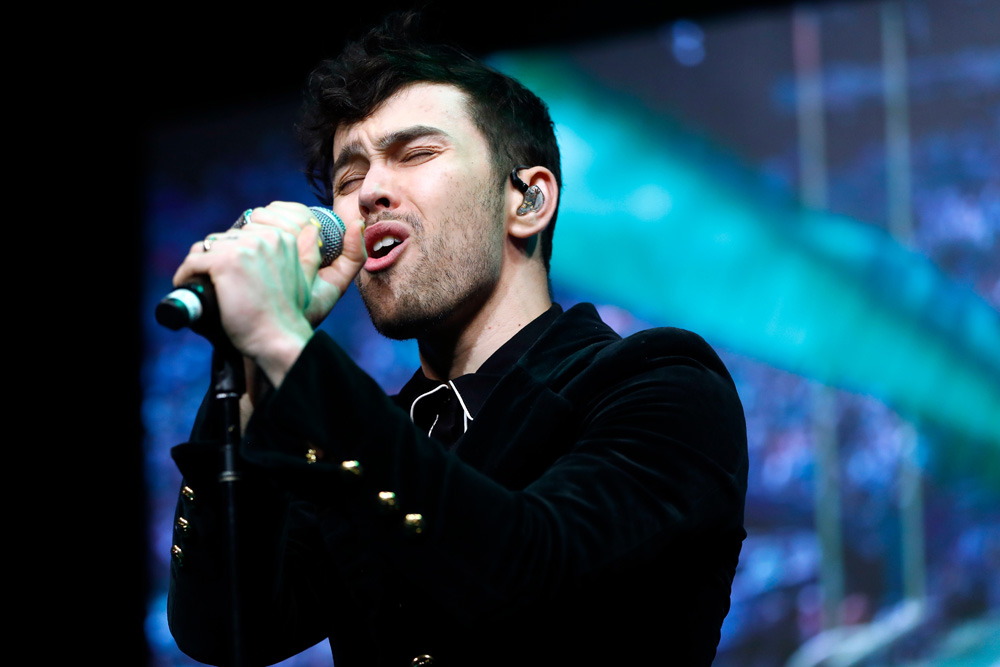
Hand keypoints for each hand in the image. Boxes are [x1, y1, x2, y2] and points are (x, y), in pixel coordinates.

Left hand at [172, 202, 365, 385]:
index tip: (237, 268)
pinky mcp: (226, 261)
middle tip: (222, 282)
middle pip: (229, 235)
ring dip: (204, 266)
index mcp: (290, 239)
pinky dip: (187, 275)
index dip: (242, 245)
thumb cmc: (296, 317)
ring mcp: (246, 247)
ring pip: (209, 246)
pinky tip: (193, 287)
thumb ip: (348, 256)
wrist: (279, 340)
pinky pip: (194, 260)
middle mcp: (269, 237)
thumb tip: (354, 225)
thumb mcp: (325, 285)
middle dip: (222, 257)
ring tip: (207, 286)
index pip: (254, 222)